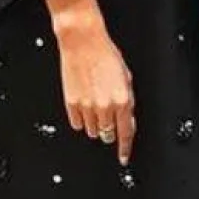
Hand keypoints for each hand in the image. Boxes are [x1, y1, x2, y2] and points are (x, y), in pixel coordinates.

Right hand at [54, 16, 135, 165]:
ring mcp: (86, 107)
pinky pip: (77, 124)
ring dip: (96, 125)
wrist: (82, 42)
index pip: (126, 133)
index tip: (124, 157)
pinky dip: (81, 120)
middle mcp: (105, 107)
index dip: (125, 148)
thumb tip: (127, 119)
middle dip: (110, 131)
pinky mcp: (71, 104)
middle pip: (108, 135)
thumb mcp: (126, 78)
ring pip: (93, 131)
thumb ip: (127, 101)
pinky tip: (84, 106)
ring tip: (95, 106)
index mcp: (122, 101)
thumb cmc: (105, 54)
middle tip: (108, 117)